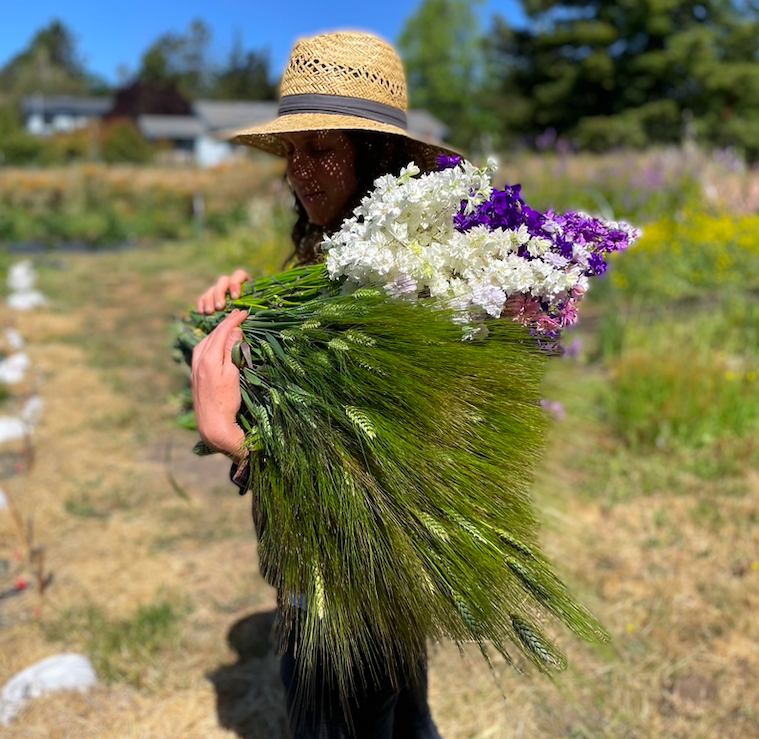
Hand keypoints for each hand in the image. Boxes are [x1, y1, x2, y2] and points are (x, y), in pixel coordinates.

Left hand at [191, 309, 248, 460]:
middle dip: (225, 324)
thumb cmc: (226, 401)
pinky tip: (215, 346)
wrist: (213, 424)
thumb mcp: (233, 374)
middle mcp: (198, 360)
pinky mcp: (195, 376)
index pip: (221, 332)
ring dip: (216, 333)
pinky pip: (201, 352)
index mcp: (209, 358)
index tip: (244, 312)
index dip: (233, 320)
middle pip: (211, 335)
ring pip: (204, 342)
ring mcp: (195, 368)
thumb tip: (234, 330)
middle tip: (238, 316)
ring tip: (228, 327)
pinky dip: (210, 343)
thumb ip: (231, 350)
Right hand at [197, 269, 251, 313]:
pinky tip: (202, 312)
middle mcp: (231, 282)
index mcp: (244, 281)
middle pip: (222, 282)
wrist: (245, 314)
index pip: (239, 275)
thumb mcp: (256, 305)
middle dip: (220, 294)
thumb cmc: (254, 310)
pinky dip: (202, 304)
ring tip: (210, 312)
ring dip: (209, 300)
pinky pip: (204, 297)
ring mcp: (220, 289)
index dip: (236, 284)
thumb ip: (253, 305)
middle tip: (220, 307)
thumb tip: (247, 313)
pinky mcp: (211, 296)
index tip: (235, 297)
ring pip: (212, 289)